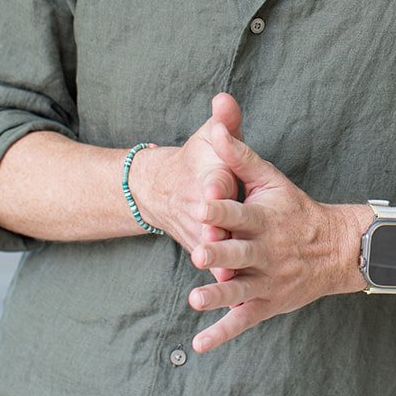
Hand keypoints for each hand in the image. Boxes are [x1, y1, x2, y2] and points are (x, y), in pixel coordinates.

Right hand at [132, 93, 243, 281]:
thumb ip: (224, 120)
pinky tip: (234, 300)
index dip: (213, 186)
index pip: (211, 182)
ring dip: (216, 263)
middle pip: (209, 220)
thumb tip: (225, 96)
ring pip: (208, 250)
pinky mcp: (202, 253)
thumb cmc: (199, 159)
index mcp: (207, 178)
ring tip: (231, 278)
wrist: (161, 190)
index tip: (215, 190)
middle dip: (214, 228)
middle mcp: (199, 209)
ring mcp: (199, 233)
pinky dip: (218, 284)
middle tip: (220, 239)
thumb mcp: (209, 136)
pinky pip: (210, 270)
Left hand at [186, 125, 362, 352]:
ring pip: (241, 290)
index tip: (201, 202)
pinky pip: (243, 321)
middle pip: (241, 253)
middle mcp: (267, 252)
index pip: (242, 212)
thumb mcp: (272, 180)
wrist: (337, 248)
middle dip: (220, 253)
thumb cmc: (295, 209)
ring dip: (219, 296)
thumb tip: (216, 129)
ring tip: (196, 299)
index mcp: (265, 219)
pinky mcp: (267, 304)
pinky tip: (199, 344)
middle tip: (198, 252)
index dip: (223, 207)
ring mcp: (268, 281)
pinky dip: (222, 334)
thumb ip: (240, 158)